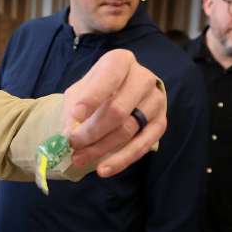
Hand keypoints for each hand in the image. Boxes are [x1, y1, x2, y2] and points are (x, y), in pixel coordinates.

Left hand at [62, 49, 166, 176]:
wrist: (120, 94)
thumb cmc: (97, 91)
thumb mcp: (80, 92)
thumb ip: (73, 110)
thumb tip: (70, 134)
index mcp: (121, 61)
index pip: (109, 78)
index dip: (92, 98)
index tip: (75, 116)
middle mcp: (143, 78)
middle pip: (117, 110)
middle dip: (91, 131)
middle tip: (73, 144)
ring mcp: (155, 101)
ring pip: (128, 130)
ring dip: (101, 148)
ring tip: (79, 158)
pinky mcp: (161, 123)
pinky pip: (142, 145)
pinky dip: (121, 160)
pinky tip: (104, 169)